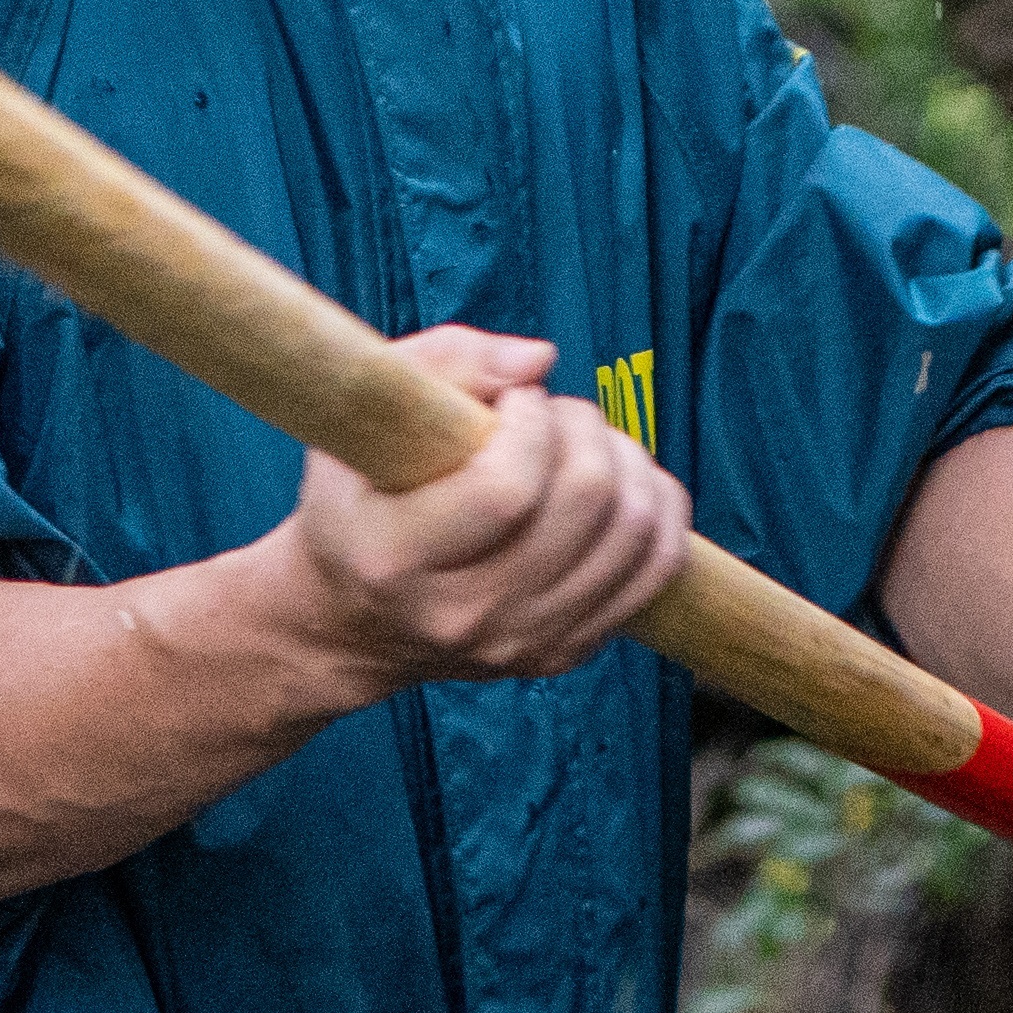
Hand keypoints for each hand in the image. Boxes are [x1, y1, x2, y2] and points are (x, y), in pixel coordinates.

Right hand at [254, 325, 692, 694]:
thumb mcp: (369, 413)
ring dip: (625, 460)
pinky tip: (622, 479)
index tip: (513, 401)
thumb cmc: (361, 496)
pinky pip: (655, 569)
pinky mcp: (565, 652)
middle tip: (550, 414)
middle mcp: (463, 615)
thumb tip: (541, 359)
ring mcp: (521, 644)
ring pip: (633, 533)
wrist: (354, 619)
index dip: (530, 422)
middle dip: (583, 428)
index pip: (506, 490)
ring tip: (582, 443)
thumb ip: (450, 362)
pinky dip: (658, 508)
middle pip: (584, 503)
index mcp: (395, 558)